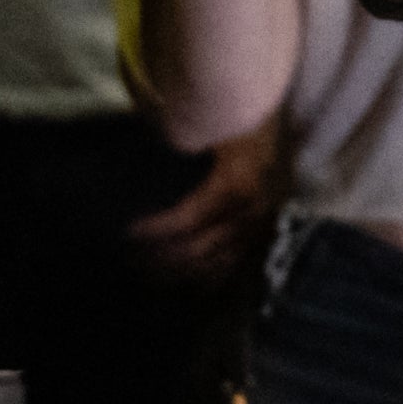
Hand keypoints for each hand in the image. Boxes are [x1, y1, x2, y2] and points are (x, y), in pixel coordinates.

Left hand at [123, 131, 276, 289]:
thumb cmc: (239, 116)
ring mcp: (259, 225)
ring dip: (179, 272)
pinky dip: (208, 277)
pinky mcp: (262, 230)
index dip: (156, 230)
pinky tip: (187, 287)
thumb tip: (146, 163)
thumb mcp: (212, 126)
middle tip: (129, 259)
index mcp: (236, 185)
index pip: (188, 219)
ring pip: (215, 263)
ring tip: (147, 274)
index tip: (128, 232)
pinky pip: (234, 264)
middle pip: (199, 248)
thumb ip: (183, 143)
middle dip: (160, 258)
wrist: (274, 116)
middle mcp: (250, 212)